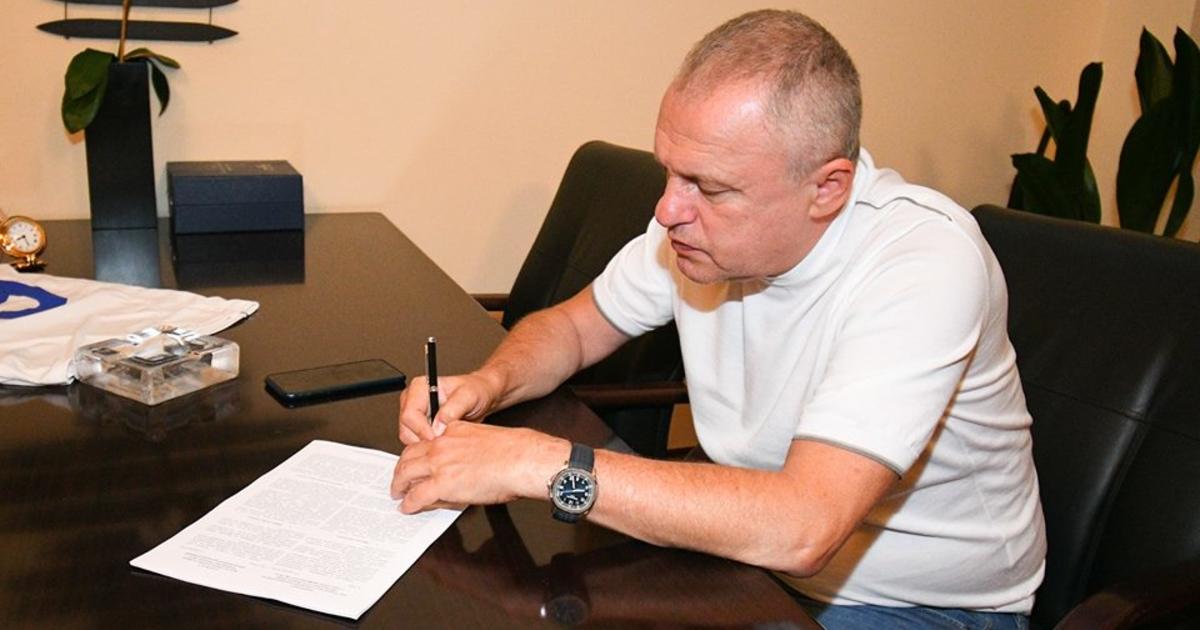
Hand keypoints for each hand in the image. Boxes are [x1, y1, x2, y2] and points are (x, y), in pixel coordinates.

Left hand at [390, 421, 567, 513]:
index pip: (424, 442)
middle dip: (401, 469)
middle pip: (409, 456)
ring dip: (399, 485)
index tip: (414, 462)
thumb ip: (466, 448)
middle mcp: (442, 445)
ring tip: (398, 493)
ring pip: (406, 473)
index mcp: (452, 431)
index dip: (416, 455)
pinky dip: (409, 503)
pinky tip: (407, 507)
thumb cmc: (513, 451)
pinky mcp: (442, 483)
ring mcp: (439, 463)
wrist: (521, 459)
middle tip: (399, 479)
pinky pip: (416, 495)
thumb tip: (461, 465)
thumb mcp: (483, 439)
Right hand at [397, 371, 502, 443]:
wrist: (481, 395)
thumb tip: (438, 426)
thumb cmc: (475, 390)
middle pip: (405, 428)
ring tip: (445, 439)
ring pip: (407, 437)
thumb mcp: (468, 396)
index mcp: (420, 387)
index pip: (409, 414)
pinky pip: (414, 441)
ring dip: (425, 443)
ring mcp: (413, 412)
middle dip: (423, 439)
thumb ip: (453, 409)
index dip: (422, 430)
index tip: (438, 438)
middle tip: (443, 441)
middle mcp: (413, 399)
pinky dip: (427, 445)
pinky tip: (442, 440)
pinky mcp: (417, 425)